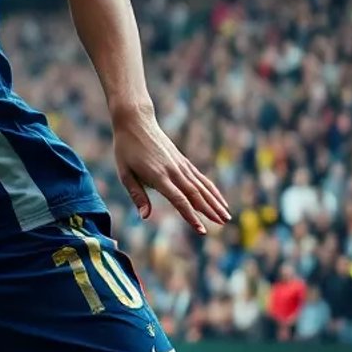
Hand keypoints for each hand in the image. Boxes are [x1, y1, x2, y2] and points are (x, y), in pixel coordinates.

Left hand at [111, 106, 231, 233]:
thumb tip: (145, 216)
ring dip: (215, 202)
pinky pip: (201, 177)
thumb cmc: (126, 149)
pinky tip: (220, 200)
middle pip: (196, 194)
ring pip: (202, 186)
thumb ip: (137, 195)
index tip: (201, 230)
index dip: (191, 216)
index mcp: (158, 176)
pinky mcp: (183, 161)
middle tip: (223, 225)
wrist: (135, 122)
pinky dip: (212, 190)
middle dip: (210, 211)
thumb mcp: (124, 173)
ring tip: (227, 217)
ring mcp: (181, 164)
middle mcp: (174, 171)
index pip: (179, 200)